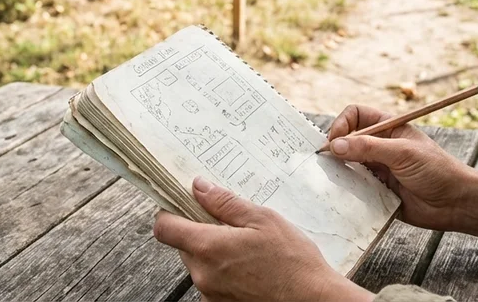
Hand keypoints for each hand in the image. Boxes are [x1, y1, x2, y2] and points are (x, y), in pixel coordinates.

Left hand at [153, 177, 373, 301]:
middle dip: (199, 231)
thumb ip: (225, 203)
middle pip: (183, 245)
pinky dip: (224, 274)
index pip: (165, 228)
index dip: (169, 212)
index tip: (182, 204)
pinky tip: (250, 269)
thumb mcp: (263, 220)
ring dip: (213, 254)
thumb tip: (199, 187)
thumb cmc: (293, 262)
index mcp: (208, 247)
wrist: (313, 301)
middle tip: (230, 225)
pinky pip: (212, 283)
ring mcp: (210, 295)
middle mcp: (202, 275)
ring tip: (247, 250)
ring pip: (198, 265)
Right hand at [327, 103, 477, 232]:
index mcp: (388, 128)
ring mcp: (378, 168)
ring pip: (348, 164)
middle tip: (326, 162)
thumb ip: (369, 148)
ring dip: (340, 171)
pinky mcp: (377, 190)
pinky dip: (348, 190)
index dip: (342, 125)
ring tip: (333, 178)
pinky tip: (347, 194)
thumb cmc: (438, 171)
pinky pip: (354, 188)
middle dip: (335, 149)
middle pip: (347, 140)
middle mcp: (380, 146)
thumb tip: (335, 145)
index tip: (334, 141)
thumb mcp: (403, 153)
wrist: (455, 203)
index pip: (355, 116)